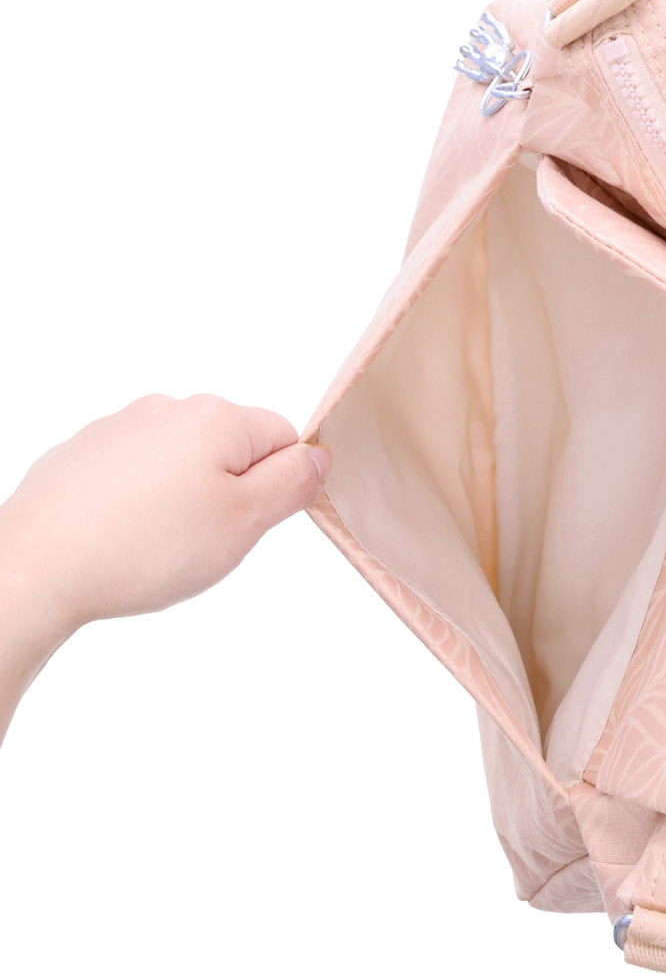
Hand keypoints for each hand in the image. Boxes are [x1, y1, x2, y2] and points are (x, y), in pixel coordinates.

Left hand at [0, 394, 330, 657]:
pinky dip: (140, 504)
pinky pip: (136, 475)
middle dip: (231, 493)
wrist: (35, 567)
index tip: (252, 523)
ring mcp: (119, 428)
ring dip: (185, 499)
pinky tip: (123, 539)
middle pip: (232, 448)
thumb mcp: (245, 523)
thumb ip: (294, 483)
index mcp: (217, 418)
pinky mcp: (82, 455)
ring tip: (160, 546)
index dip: (280, 486)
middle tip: (207, 541)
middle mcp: (168, 409)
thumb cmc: (144, 547)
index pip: (285, 438)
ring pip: (183, 463)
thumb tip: (319, 457)